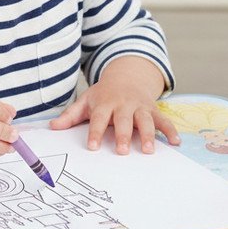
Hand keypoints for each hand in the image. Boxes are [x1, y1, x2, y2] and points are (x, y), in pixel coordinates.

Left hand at [49, 56, 179, 155]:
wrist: (126, 77)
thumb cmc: (103, 95)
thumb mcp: (86, 101)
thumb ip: (70, 116)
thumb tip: (52, 127)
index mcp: (105, 103)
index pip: (99, 119)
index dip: (95, 132)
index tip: (93, 147)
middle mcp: (124, 104)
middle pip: (124, 120)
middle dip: (123, 135)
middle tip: (121, 151)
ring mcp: (141, 106)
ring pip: (146, 120)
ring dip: (148, 135)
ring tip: (148, 150)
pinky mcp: (154, 109)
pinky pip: (164, 120)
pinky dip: (171, 130)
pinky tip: (175, 142)